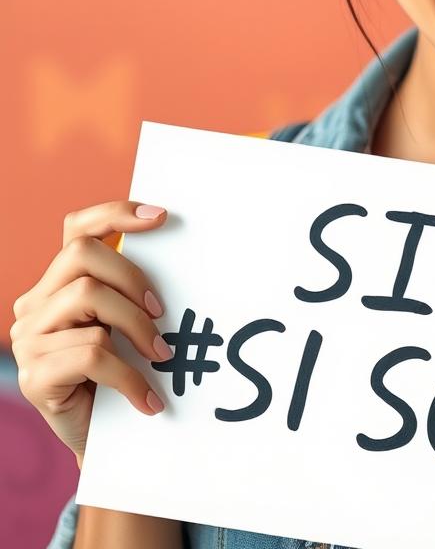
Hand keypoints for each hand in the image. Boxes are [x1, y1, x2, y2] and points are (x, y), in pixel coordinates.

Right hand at [10, 201, 173, 466]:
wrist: (105, 441)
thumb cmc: (123, 373)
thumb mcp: (128, 323)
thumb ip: (134, 290)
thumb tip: (184, 253)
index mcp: (58, 283)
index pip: (77, 228)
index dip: (116, 214)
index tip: (162, 217)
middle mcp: (35, 304)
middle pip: (83, 256)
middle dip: (133, 278)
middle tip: (162, 313)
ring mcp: (28, 339)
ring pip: (89, 298)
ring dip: (135, 326)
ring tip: (161, 356)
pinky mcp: (34, 375)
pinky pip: (91, 353)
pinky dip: (130, 375)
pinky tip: (149, 398)